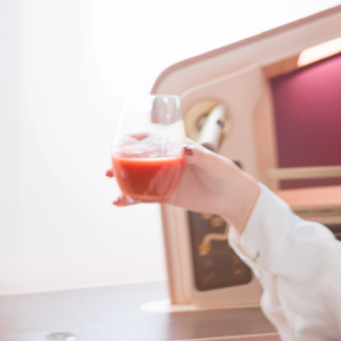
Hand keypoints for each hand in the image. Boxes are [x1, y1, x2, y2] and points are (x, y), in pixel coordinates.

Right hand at [107, 141, 258, 231]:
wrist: (230, 197)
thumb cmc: (224, 173)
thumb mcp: (212, 161)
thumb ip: (198, 155)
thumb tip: (185, 150)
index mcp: (177, 147)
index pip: (152, 138)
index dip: (135, 138)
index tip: (121, 140)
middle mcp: (168, 161)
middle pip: (139, 158)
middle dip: (122, 160)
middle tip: (110, 167)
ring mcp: (165, 178)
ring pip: (139, 177)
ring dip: (123, 180)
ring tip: (112, 184)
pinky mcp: (167, 195)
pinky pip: (145, 196)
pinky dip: (132, 199)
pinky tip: (120, 202)